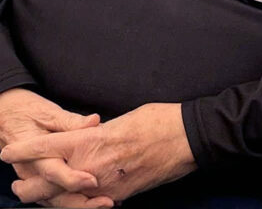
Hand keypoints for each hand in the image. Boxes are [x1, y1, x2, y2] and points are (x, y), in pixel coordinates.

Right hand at [0, 88, 109, 207]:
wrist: (6, 116)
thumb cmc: (27, 110)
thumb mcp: (48, 112)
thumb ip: (71, 121)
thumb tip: (95, 121)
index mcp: (33, 154)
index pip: (52, 172)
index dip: (73, 179)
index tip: (93, 181)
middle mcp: (30, 172)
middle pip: (54, 196)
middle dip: (81, 202)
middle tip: (107, 201)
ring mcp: (32, 180)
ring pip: (54, 202)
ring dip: (79, 205)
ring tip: (106, 202)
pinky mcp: (37, 182)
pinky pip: (54, 198)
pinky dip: (73, 200)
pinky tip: (95, 199)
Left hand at [1, 102, 194, 205]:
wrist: (184, 140)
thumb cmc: (156, 121)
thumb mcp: (121, 120)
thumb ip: (99, 134)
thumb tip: (90, 138)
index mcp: (92, 139)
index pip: (48, 147)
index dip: (25, 150)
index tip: (7, 152)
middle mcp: (93, 166)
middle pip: (50, 181)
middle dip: (31, 185)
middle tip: (18, 185)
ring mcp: (105, 186)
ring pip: (66, 199)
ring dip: (49, 199)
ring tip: (37, 197)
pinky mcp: (118, 198)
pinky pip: (89, 206)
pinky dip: (76, 204)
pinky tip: (71, 202)